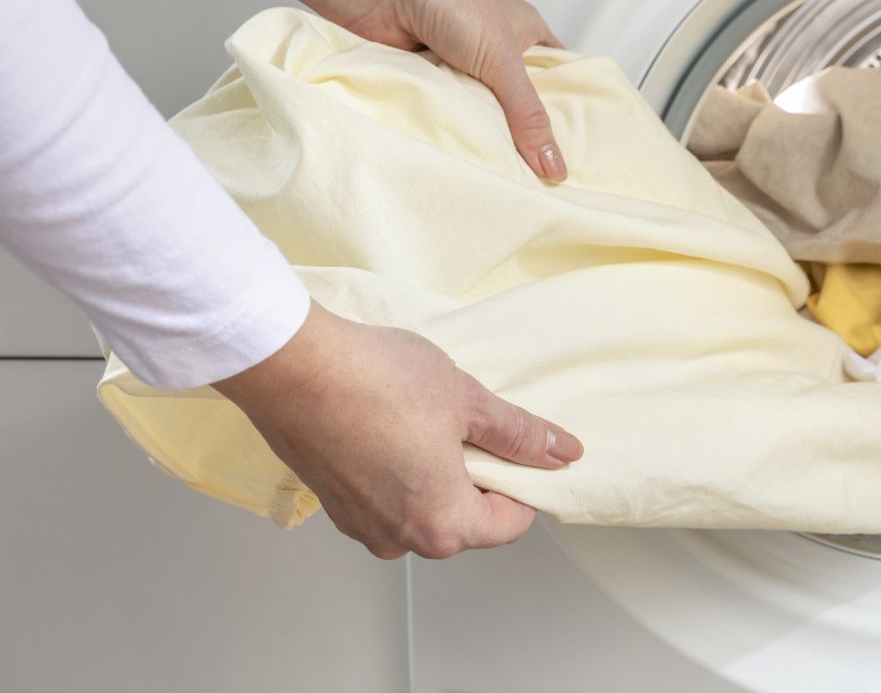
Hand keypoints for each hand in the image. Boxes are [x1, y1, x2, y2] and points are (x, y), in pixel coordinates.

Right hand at [213, 302, 584, 558]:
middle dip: (477, 475)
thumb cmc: (377, 383)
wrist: (292, 366)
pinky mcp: (332, 501)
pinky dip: (397, 467)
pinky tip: (392, 422)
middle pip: (464, 520)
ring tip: (427, 417)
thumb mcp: (469, 401)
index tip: (516, 444)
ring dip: (435, 470)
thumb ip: (519, 435)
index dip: (523, 482)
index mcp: (443, 526)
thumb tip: (562, 453)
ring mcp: (360, 524)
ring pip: (422, 506)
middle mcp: (400, 539)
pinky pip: (383, 495)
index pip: (509, 524)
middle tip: (469, 421)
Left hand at [264, 0, 567, 180]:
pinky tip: (466, 163)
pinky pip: (451, 117)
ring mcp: (462, 68)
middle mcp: (497, 51)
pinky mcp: (431, 81)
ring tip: (507, 183)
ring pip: (484, 115)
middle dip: (527, 138)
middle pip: (520, 106)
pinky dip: (454, 133)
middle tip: (543, 184)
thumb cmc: (450, 0)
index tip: (578, 156)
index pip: (559, 79)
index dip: (569, 113)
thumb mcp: (502, 60)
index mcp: (527, 34)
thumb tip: (556, 167)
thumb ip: (528, 115)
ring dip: (488, 138)